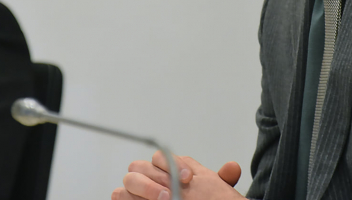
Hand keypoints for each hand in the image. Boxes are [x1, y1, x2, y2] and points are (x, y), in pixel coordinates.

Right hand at [112, 151, 242, 199]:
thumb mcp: (212, 192)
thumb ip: (221, 181)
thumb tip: (233, 168)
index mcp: (165, 168)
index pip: (161, 156)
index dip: (173, 164)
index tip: (188, 178)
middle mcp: (147, 176)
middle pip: (139, 166)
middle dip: (155, 178)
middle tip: (172, 192)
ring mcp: (134, 191)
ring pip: (128, 181)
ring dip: (144, 189)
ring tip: (163, 199)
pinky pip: (118, 196)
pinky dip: (126, 198)